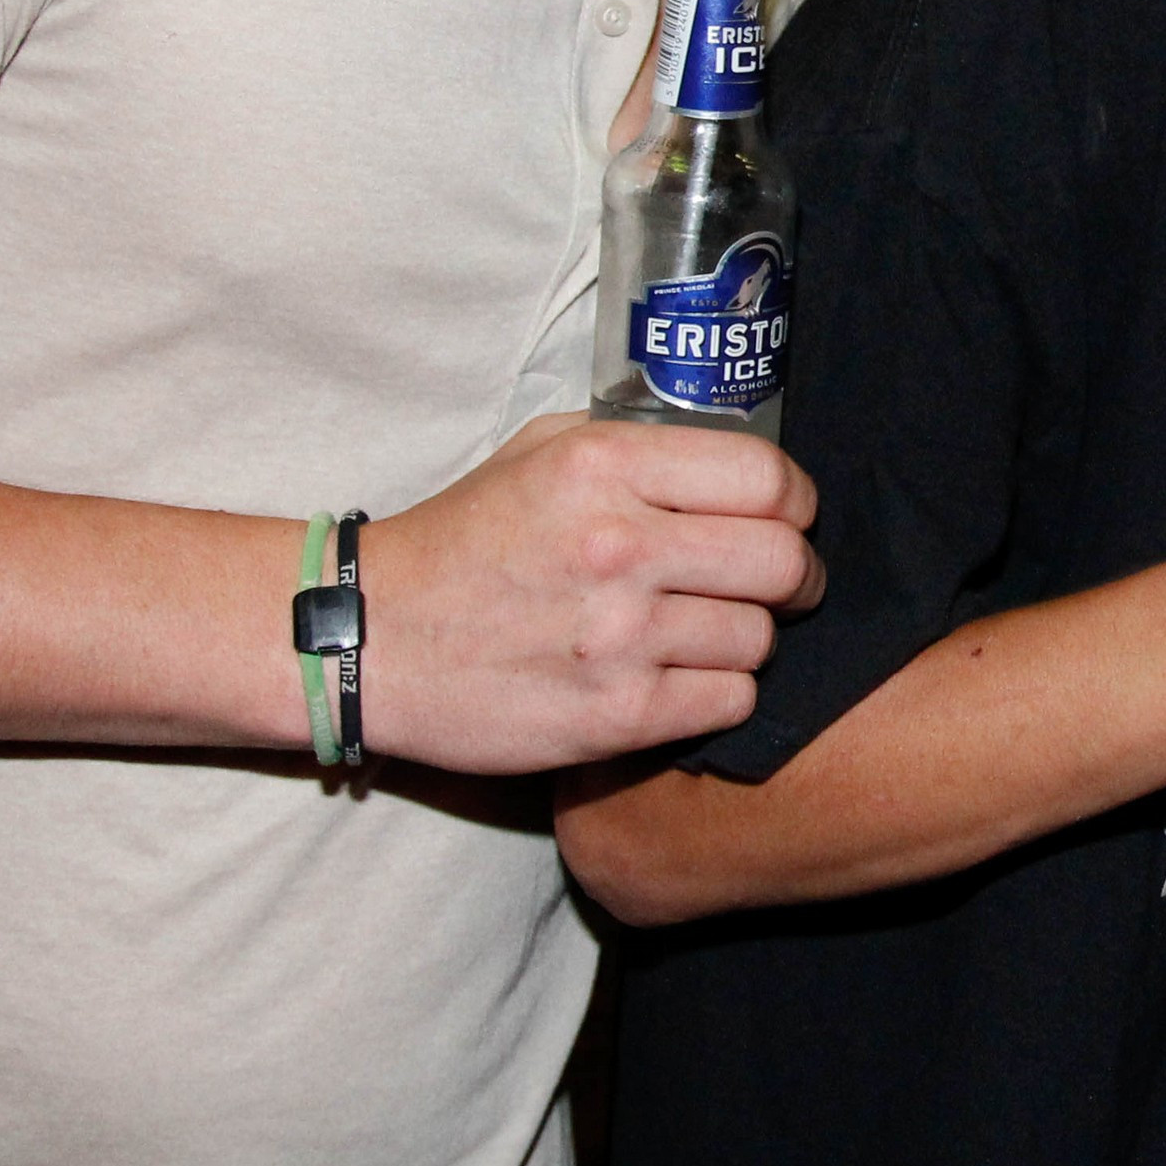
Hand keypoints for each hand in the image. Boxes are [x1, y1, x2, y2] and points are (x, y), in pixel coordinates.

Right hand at [359, 414, 821, 772]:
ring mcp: (618, 638)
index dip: (795, 504)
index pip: (768, 480)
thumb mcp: (541, 453)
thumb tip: (741, 465)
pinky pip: (729, 702)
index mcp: (605, 468)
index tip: (784, 520)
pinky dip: (717, 693)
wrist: (371, 640)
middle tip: (774, 586)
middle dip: (793, 576)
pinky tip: (678, 679)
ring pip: (760, 639)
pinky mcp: (614, 715)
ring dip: (745, 638)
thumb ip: (642, 450)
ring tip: (700, 633)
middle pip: (783, 563)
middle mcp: (618, 546)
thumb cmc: (464, 540)